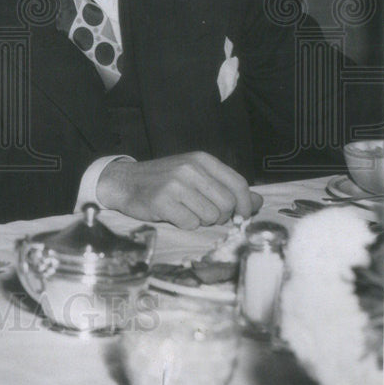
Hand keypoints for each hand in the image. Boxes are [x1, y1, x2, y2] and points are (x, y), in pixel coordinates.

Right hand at [96, 152, 262, 228]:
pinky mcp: (162, 200)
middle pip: (227, 203)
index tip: (241, 216)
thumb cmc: (164, 181)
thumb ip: (227, 186)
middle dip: (221, 216)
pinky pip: (190, 224)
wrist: (124, 182)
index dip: (245, 205)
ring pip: (210, 216)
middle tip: (205, 214)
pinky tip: (173, 215)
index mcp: (202, 159)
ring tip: (187, 212)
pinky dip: (184, 225)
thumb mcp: (196, 176)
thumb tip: (259, 201)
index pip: (238, 183)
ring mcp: (175, 184)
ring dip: (202, 221)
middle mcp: (190, 168)